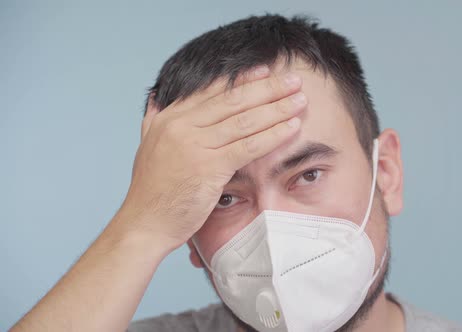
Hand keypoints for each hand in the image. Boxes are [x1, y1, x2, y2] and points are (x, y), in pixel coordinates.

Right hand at [116, 66, 305, 249]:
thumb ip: (153, 122)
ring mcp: (195, 145)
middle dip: (267, 88)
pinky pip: (248, 146)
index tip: (264, 71)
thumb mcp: (147, 147)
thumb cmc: (151, 192)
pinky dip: (273, 135)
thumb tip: (156, 99)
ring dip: (277, 108)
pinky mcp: (208, 167)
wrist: (143, 224)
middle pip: (233, 100)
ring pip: (245, 120)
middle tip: (293, 80)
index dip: (242, 80)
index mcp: (169, 118)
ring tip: (300, 100)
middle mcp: (181, 126)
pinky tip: (292, 127)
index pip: (212, 91)